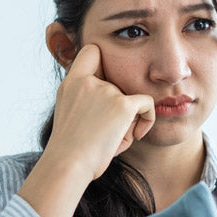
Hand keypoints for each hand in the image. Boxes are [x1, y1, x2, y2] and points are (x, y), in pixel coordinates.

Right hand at [43, 44, 155, 180]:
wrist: (68, 164)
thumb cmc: (70, 150)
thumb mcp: (70, 115)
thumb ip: (87, 99)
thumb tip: (117, 99)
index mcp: (71, 83)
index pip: (92, 52)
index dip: (105, 63)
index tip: (107, 85)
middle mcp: (88, 82)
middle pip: (119, 85)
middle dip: (118, 108)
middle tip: (104, 131)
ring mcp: (106, 91)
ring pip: (131, 101)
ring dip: (127, 122)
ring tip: (110, 140)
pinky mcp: (123, 104)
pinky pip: (147, 104)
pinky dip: (147, 119)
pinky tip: (137, 135)